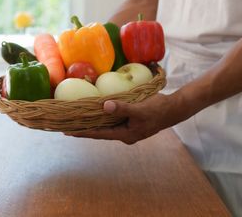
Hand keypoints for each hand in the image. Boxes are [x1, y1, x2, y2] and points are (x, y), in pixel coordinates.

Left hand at [64, 93, 185, 144]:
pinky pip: (113, 118)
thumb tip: (104, 106)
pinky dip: (103, 114)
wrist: (174, 109)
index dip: (82, 132)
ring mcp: (127, 127)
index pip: (98, 134)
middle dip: (84, 127)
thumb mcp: (139, 109)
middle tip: (66, 124)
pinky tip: (96, 109)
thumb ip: (122, 108)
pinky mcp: (130, 120)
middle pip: (100, 130)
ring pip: (106, 124)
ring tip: (77, 117)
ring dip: (93, 120)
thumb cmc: (158, 110)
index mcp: (125, 134)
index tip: (67, 131)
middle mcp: (124, 133)